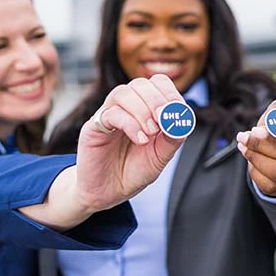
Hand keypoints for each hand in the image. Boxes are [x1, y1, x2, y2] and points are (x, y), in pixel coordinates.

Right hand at [73, 74, 185, 211]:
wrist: (109, 193)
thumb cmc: (134, 170)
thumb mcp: (161, 155)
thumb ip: (173, 137)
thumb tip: (183, 121)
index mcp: (145, 108)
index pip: (158, 83)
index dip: (170, 93)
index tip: (177, 113)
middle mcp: (126, 107)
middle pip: (140, 83)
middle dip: (157, 100)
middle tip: (163, 121)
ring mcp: (108, 115)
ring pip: (123, 93)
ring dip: (142, 111)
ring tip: (151, 133)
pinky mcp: (93, 127)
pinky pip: (110, 114)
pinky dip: (130, 124)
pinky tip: (140, 140)